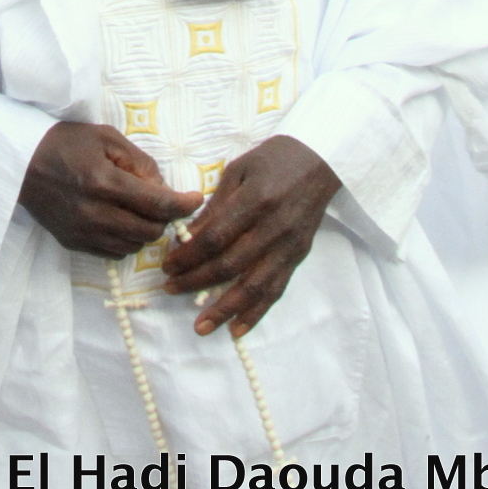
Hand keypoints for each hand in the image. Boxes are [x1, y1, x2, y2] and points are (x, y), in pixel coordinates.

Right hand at [18, 122, 199, 257]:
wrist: (19, 163)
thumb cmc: (65, 142)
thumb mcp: (106, 138)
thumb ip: (139, 162)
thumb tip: (162, 187)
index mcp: (105, 183)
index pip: (158, 204)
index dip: (184, 205)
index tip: (196, 199)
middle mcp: (95, 214)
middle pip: (150, 231)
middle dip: (164, 218)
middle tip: (160, 201)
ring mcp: (83, 233)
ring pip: (134, 246)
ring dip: (144, 230)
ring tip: (136, 209)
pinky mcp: (73, 243)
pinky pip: (113, 253)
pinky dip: (125, 240)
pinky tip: (118, 220)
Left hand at [159, 135, 340, 337]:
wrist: (321, 161)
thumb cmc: (274, 159)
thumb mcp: (239, 170)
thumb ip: (215, 205)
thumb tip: (188, 237)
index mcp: (255, 200)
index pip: (216, 237)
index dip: (189, 256)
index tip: (167, 265)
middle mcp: (274, 227)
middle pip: (230, 264)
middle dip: (196, 282)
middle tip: (170, 290)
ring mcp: (288, 246)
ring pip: (254, 286)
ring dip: (224, 309)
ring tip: (200, 326)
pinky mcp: (298, 256)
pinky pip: (276, 290)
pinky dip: (256, 313)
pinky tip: (237, 328)